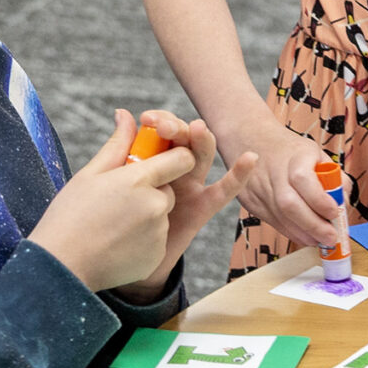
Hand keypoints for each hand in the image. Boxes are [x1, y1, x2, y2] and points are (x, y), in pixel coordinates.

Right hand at [28, 111, 195, 291]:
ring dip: (145, 215)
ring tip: (112, 224)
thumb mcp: (90, 174)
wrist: (62, 266)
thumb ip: (117, 144)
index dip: (173, 158)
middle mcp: (156, 204)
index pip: (181, 158)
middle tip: (117, 201)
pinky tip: (115, 243)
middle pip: (168, 189)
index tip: (159, 162)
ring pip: (161, 215)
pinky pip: (156, 239)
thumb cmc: (70, 215)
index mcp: (140, 179)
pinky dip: (142, 239)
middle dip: (151, 190)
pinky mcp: (157, 255)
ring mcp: (158, 232)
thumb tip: (127, 115)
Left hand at [109, 109, 257, 301]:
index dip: (159, 120)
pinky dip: (239, 175)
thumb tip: (122, 113)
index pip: (163, 129)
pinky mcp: (203, 206)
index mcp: (153, 158)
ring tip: (197, 129)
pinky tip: (250, 158)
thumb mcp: (117, 180)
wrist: (126, 255)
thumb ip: (120, 148)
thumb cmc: (119, 216)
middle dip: (176, 128)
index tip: (148, 119)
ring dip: (201, 140)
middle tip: (163, 126)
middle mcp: (174, 167)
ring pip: (202, 157)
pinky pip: (224, 191)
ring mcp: (192, 185)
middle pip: (183, 139)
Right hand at [217, 113, 340, 248]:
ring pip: (280, 218)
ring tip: (320, 240)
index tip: (334, 213)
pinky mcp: (250, 202)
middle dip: (313, 225)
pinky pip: (273, 222)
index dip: (320, 200)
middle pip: (289, 205)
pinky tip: (305, 235)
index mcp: (293, 156)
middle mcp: (273, 173)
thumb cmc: (288, 150)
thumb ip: (334, 176)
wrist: (249, 139)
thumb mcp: (315, 153)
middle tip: (331, 237)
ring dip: (304, 234)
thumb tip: (344, 202)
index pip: (303, 180)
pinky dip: (291, 232)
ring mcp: (259, 189)